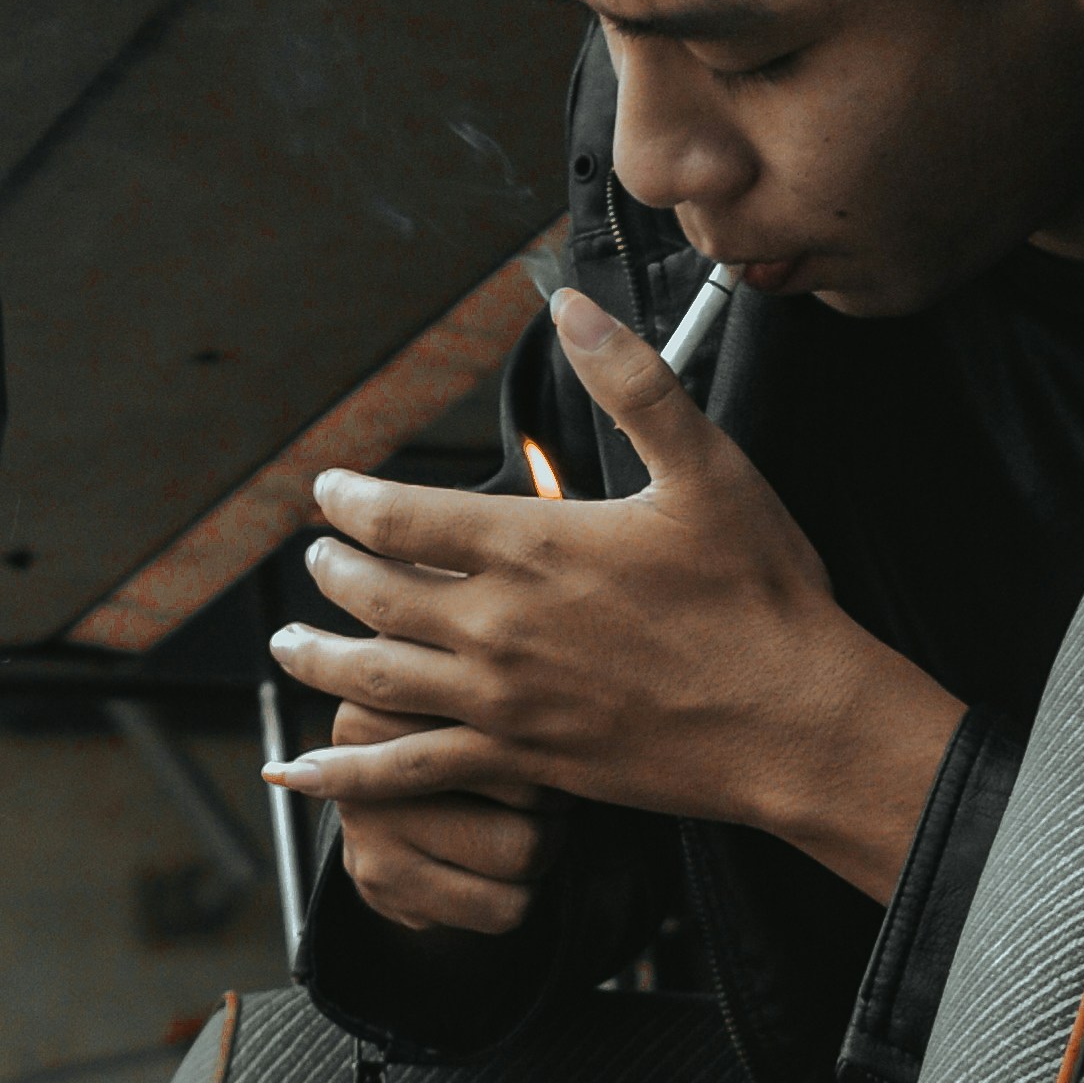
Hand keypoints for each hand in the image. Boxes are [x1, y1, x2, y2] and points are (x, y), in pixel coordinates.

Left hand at [263, 284, 962, 903]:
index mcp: (535, 548)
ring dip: (317, 659)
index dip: (350, 500)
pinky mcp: (522, 763)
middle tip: (317, 558)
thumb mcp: (707, 468)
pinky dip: (345, 771)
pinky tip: (300, 774)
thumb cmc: (762, 597)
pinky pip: (409, 769)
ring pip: (375, 679)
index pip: (403, 516)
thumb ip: (631, 383)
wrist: (797, 722)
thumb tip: (571, 308)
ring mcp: (505, 702)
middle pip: (375, 594)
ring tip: (286, 646)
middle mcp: (501, 626)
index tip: (329, 491)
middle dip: (333, 570)